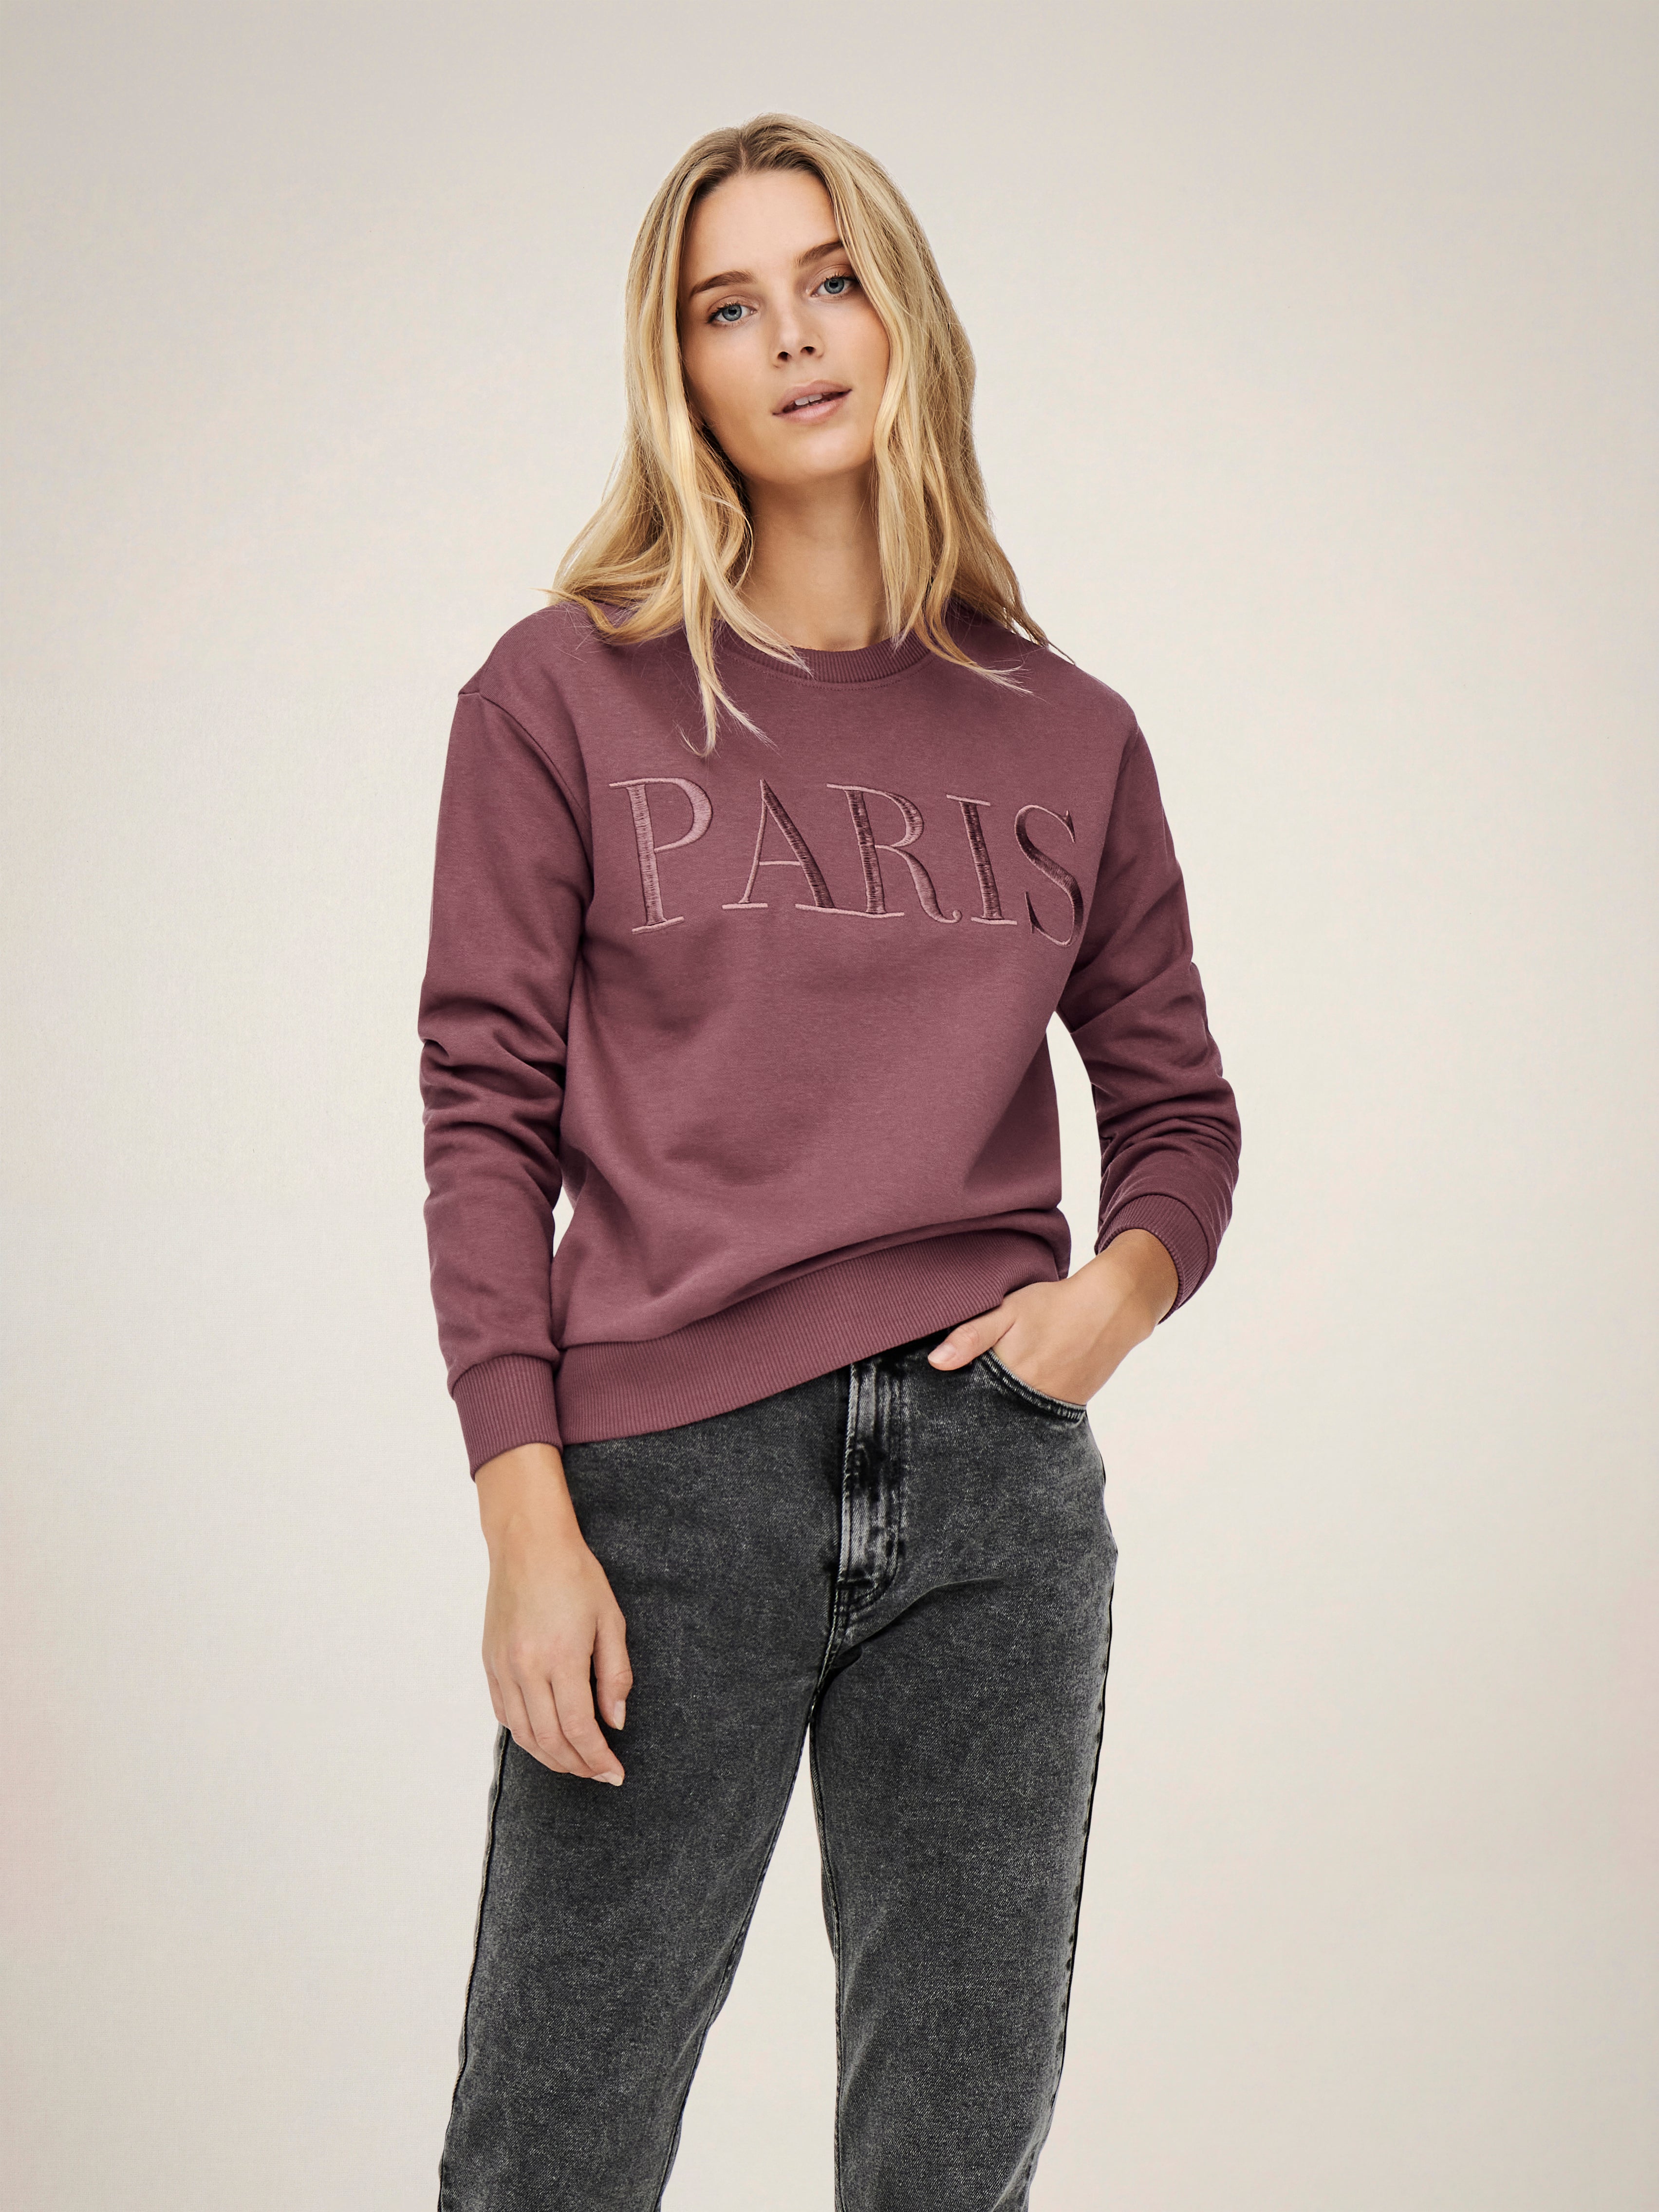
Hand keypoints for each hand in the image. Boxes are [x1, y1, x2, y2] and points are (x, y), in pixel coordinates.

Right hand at [473, 1441, 632, 1784]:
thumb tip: (615, 1722)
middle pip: (549, 1739)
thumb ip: (615, 1675)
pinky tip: (545, 1738)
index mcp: (561, 1656)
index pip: (578, 1728)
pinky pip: (504, 1713)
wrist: (528, 1543)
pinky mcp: (490, 1662)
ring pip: (523, 1733)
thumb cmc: (575, 1575)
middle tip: (599, 1773)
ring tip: (575, 1763)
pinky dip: (525, 1734)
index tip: (615, 1773)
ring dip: (550, 1757)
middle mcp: (526, 1667)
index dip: (597, 1758)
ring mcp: (503, 1667)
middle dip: (577, 1765)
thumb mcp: (610, 1620)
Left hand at [926, 1229, 1178, 1403]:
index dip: (955, 1401)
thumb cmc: (1054, 1304)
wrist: (1111, 1307)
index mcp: (1009, 1375)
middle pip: (993, 1413)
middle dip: (978, 1409)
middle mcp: (1030, 1398)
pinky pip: (1040, 1415)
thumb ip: (972, 1335)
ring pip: (1016, 1417)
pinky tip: (1024, 1391)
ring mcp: (1052, 1405)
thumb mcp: (1008, 1310)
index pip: (970, 1401)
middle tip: (970, 1397)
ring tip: (999, 1394)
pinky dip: (1028, 1408)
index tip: (942, 1399)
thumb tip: (936, 1362)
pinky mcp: (1071, 1405)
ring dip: (1003, 1409)